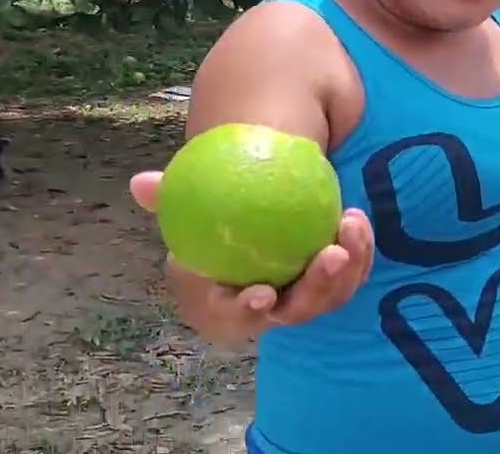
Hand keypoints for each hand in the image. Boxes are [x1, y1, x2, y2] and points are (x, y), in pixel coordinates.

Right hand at [129, 171, 374, 345]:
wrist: (247, 215)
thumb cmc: (211, 216)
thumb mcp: (187, 205)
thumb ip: (167, 197)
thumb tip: (140, 183)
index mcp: (225, 303)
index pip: (234, 317)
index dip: (247, 312)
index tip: (263, 293)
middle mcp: (269, 309)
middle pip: (296, 311)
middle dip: (317, 289)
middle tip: (331, 254)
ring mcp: (303, 298)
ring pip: (330, 297)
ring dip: (348, 268)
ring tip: (352, 225)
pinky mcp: (331, 282)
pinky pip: (350, 276)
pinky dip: (359, 253)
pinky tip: (356, 219)